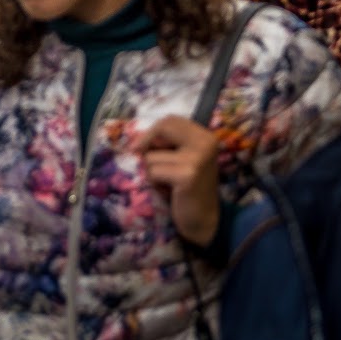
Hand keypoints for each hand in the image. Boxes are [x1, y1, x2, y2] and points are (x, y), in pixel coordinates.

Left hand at [137, 115, 222, 247]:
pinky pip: (153, 172)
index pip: (171, 119)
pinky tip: (168, 191)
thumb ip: (168, 145)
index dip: (152, 132)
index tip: (142, 148)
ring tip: (166, 183)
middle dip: (147, 145)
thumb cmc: (188, 189)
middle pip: (162, 128)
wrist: (203, 219)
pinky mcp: (187, 175)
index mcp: (205, 136)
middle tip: (147, 164)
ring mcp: (197, 158)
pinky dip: (154, 183)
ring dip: (151, 172)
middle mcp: (205, 142)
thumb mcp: (183, 159)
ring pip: (152, 156)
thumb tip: (135, 140)